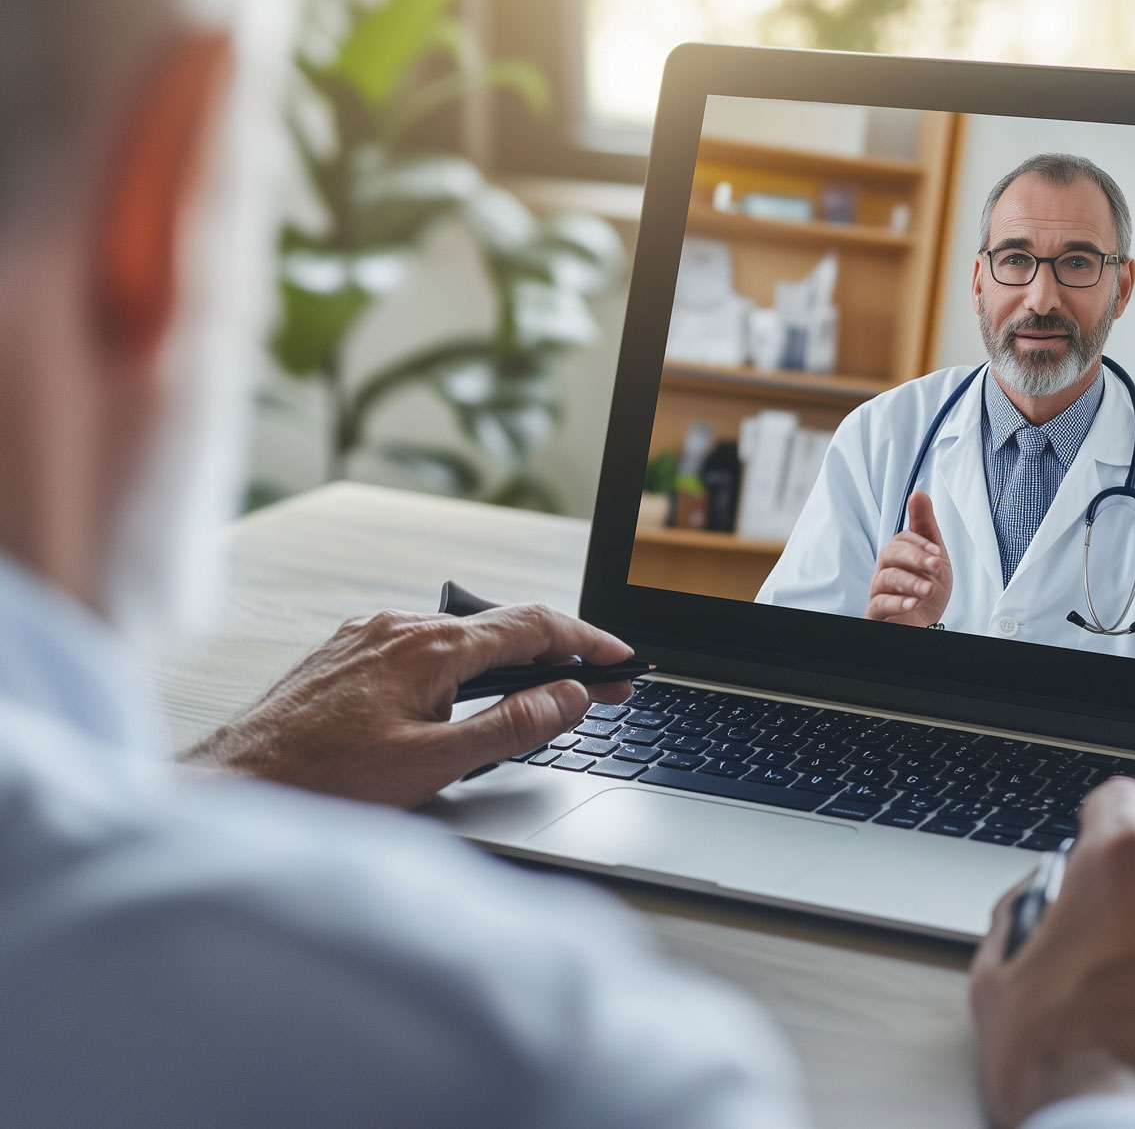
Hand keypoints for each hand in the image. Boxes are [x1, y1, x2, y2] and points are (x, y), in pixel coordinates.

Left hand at [181, 604, 634, 808]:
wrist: (228, 789)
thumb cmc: (318, 784)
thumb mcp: (433, 764)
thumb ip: (511, 728)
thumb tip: (568, 696)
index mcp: (430, 646)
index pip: (534, 625)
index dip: (589, 642)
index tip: (626, 662)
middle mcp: (400, 627)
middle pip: (502, 627)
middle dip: (559, 654)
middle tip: (601, 685)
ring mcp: (370, 636)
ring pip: (462, 637)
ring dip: (512, 661)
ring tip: (547, 693)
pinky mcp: (347, 654)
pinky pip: (426, 647)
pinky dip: (468, 665)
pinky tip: (472, 694)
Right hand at [865, 490, 952, 625]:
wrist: (927, 623)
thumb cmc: (928, 589)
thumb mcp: (934, 555)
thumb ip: (925, 524)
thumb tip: (918, 494)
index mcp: (898, 556)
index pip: (901, 540)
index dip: (919, 544)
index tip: (937, 554)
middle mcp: (885, 571)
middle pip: (890, 555)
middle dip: (915, 559)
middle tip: (935, 567)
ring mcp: (880, 592)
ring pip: (886, 579)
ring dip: (910, 582)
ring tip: (928, 589)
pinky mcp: (877, 613)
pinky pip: (879, 604)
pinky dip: (897, 602)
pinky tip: (913, 602)